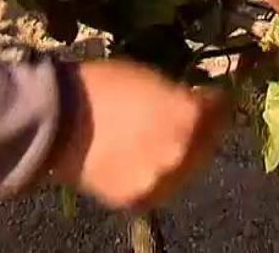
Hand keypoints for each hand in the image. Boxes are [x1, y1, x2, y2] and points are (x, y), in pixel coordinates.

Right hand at [50, 61, 227, 210]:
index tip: (210, 97)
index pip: (221, 109)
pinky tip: (141, 158)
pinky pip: (158, 185)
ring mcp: (161, 179)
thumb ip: (182, 97)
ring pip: (184, 168)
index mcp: (189, 117)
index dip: (215, 101)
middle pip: (208, 142)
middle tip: (186, 120)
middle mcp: (182, 152)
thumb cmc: (104, 87)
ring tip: (158, 141)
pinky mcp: (139, 199)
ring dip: (179, 155)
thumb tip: (200, 102)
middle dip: (200, 130)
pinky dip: (155, 173)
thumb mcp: (152, 79)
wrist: (57, 120)